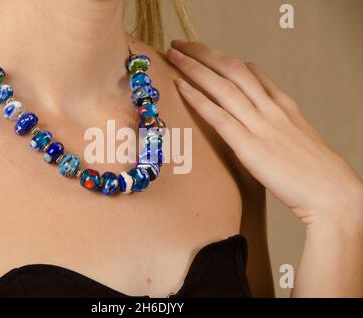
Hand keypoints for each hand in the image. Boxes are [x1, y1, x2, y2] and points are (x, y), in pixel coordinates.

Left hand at [167, 40, 361, 225]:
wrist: (332, 194)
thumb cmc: (314, 171)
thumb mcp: (299, 134)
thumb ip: (279, 117)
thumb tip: (261, 106)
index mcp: (283, 105)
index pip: (249, 72)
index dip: (222, 59)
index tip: (203, 52)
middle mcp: (270, 109)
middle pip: (232, 69)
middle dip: (204, 53)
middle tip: (180, 44)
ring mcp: (261, 126)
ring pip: (223, 87)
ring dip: (195, 67)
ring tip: (174, 54)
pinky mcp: (250, 147)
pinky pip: (220, 116)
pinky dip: (199, 99)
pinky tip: (182, 86)